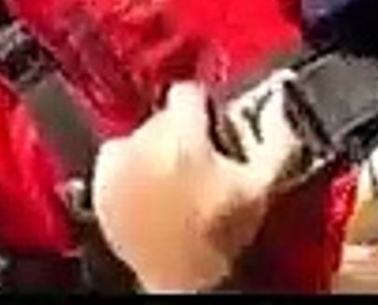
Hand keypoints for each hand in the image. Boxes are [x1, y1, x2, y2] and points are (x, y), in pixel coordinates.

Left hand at [91, 80, 302, 292]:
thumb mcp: (261, 187)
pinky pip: (116, 159)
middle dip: (182, 133)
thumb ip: (276, 139)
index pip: (188, 92)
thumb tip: (277, 107)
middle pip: (164, 115)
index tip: (211, 125)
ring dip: (155, 150)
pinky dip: (130, 169)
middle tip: (200, 163)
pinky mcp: (100, 186)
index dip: (206, 109)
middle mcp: (142, 146)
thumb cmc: (216, 241)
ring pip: (139, 135)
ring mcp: (117, 167)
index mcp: (182, 139)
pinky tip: (150, 190)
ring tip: (174, 181)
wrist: (180, 283)